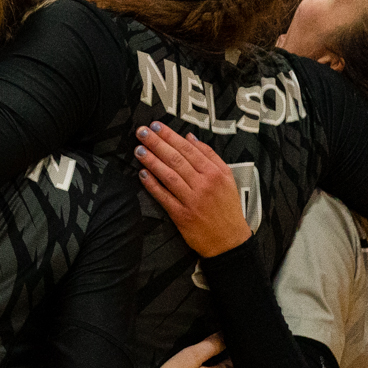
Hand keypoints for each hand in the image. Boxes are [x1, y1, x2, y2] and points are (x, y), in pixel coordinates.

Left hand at [134, 121, 251, 257]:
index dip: (171, 137)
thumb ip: (209, 156)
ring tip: (139, 149)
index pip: (189, 149)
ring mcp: (192, 200)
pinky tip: (142, 174)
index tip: (157, 126)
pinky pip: (164, 197)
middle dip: (157, 143)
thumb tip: (190, 137)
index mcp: (215, 172)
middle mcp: (204, 184)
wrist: (229, 241)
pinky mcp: (182, 216)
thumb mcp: (227, 177)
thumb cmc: (227, 207)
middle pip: (177, 159)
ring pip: (169, 175)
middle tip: (142, 132)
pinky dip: (152, 185)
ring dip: (152, 161)